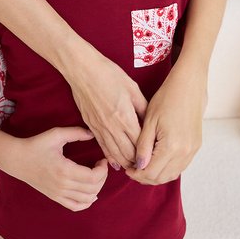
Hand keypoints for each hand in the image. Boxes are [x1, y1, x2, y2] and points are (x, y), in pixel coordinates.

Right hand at [10, 127, 107, 211]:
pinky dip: (86, 202)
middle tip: (101, 166)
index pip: (92, 177)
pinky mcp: (55, 197)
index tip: (102, 159)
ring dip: (97, 189)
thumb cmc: (36, 145)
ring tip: (96, 176)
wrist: (18, 159)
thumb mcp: (56, 134)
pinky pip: (75, 206)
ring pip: (86, 199)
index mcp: (64, 170)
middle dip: (102, 177)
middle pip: (92, 189)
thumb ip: (75, 133)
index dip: (103, 170)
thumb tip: (92, 134)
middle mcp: (63, 186)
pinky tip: (90, 194)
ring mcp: (58, 194)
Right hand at [68, 52, 147, 169]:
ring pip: (115, 154)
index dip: (149, 152)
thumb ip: (143, 107)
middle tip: (147, 166)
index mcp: (125, 117)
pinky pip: (102, 148)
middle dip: (138, 162)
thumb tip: (150, 121)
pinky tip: (116, 163)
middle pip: (128, 153)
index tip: (156, 156)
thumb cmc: (108, 74)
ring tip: (134, 167)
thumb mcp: (132, 88)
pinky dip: (111, 158)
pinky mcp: (91, 127)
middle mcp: (112, 127)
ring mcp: (100, 128)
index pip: (140, 143)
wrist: (83, 70)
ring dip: (125, 163)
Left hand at [125, 62, 205, 185]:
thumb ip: (143, 146)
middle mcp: (184, 152)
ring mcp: (192, 150)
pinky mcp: (196, 146)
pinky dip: (167, 168)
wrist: (189, 85)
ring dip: (157, 174)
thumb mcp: (150, 121)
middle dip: (145, 177)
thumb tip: (138, 165)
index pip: (150, 173)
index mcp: (171, 146)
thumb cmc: (167, 98)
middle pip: (161, 178)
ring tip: (143, 164)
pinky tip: (157, 159)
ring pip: (172, 174)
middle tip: (132, 169)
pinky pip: (180, 166)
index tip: (127, 168)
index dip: (136, 174)